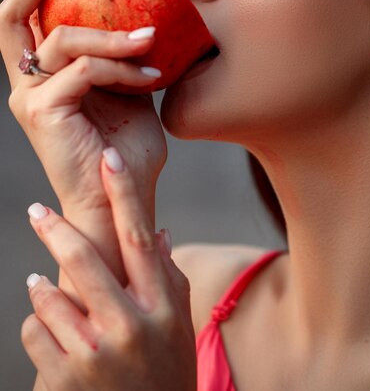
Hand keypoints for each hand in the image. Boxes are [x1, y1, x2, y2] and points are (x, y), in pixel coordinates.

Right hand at [0, 0, 167, 281]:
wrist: (122, 197)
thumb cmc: (125, 147)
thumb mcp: (125, 90)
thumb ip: (120, 58)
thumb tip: (144, 20)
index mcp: (43, 76)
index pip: (27, 21)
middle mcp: (27, 83)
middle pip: (13, 18)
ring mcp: (31, 97)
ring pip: (63, 41)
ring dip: (111, 35)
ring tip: (149, 36)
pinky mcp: (43, 111)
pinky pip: (84, 70)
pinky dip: (121, 66)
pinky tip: (151, 73)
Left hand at [22, 150, 195, 390]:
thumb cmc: (164, 374)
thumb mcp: (177, 328)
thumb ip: (169, 279)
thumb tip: (158, 233)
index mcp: (161, 308)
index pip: (140, 238)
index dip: (124, 194)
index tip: (109, 158)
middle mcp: (130, 327)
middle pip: (84, 259)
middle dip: (55, 228)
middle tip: (37, 209)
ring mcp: (95, 356)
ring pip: (49, 296)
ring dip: (44, 289)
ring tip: (48, 293)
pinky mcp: (63, 379)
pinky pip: (33, 331)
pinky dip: (37, 326)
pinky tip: (54, 338)